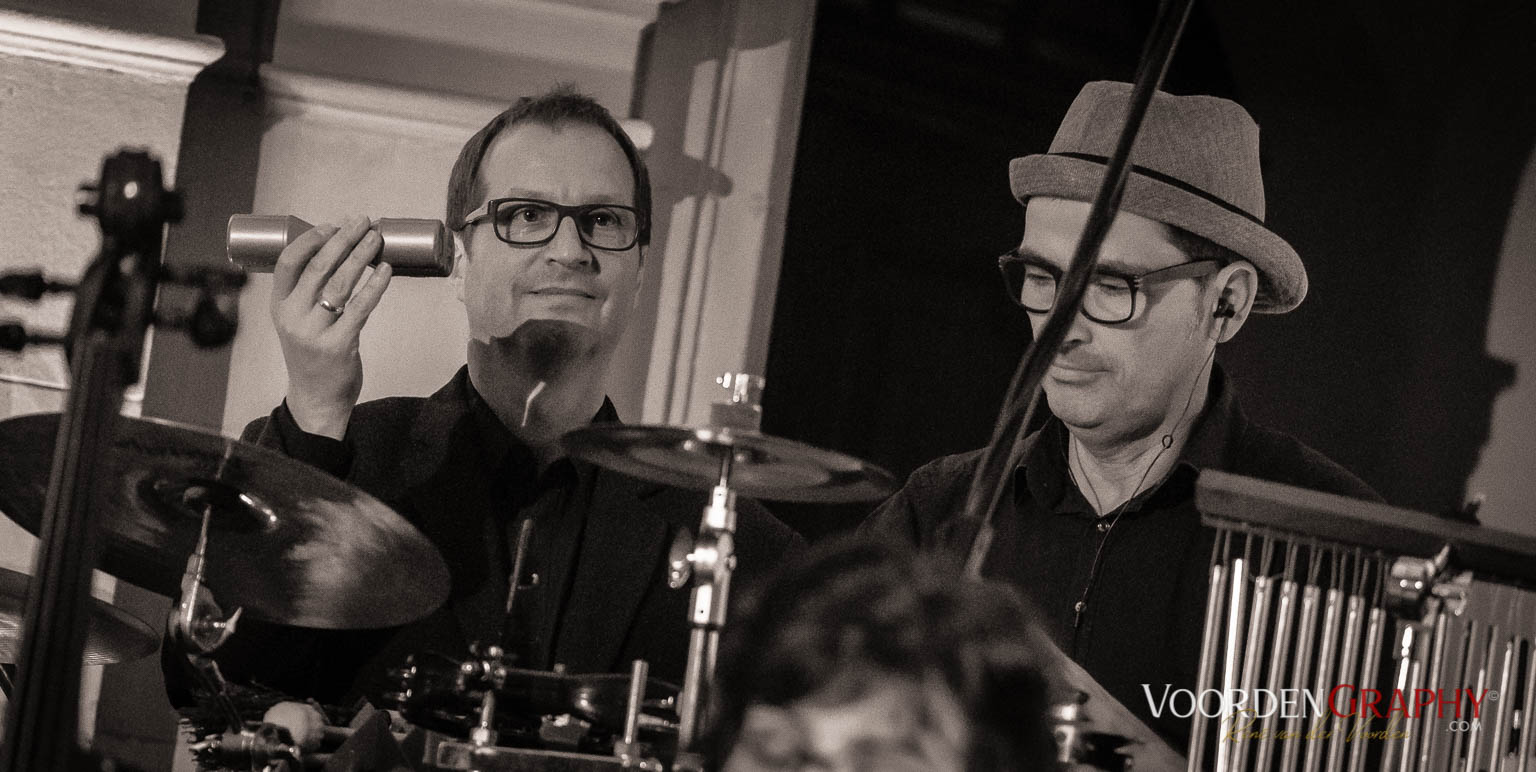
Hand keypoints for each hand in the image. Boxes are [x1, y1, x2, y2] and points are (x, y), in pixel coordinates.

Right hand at [270, 216, 392, 438]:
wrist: (316, 397)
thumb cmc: (312, 353)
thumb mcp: (298, 321)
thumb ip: (309, 292)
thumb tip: (340, 251)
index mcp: (279, 306)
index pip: (289, 262)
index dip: (311, 239)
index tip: (333, 225)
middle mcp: (293, 317)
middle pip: (319, 268)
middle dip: (344, 240)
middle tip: (362, 222)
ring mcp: (315, 332)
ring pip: (341, 284)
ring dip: (361, 256)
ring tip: (377, 239)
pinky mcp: (340, 345)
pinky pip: (361, 308)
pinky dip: (375, 285)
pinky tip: (385, 270)